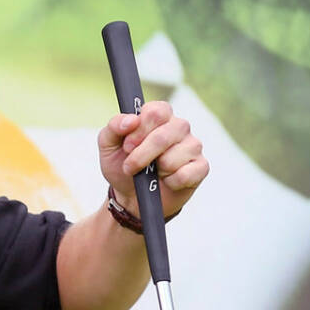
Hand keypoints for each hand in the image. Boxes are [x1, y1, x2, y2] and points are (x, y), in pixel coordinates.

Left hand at [98, 101, 208, 221]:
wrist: (130, 197)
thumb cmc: (122, 166)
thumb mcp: (108, 146)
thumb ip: (113, 127)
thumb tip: (131, 120)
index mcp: (159, 116)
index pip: (156, 112)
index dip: (139, 131)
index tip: (127, 146)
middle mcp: (179, 127)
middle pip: (163, 136)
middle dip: (141, 156)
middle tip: (130, 166)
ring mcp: (192, 146)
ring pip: (172, 158)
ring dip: (154, 172)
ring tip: (151, 174)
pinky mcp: (201, 167)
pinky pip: (185, 175)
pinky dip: (170, 183)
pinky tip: (166, 181)